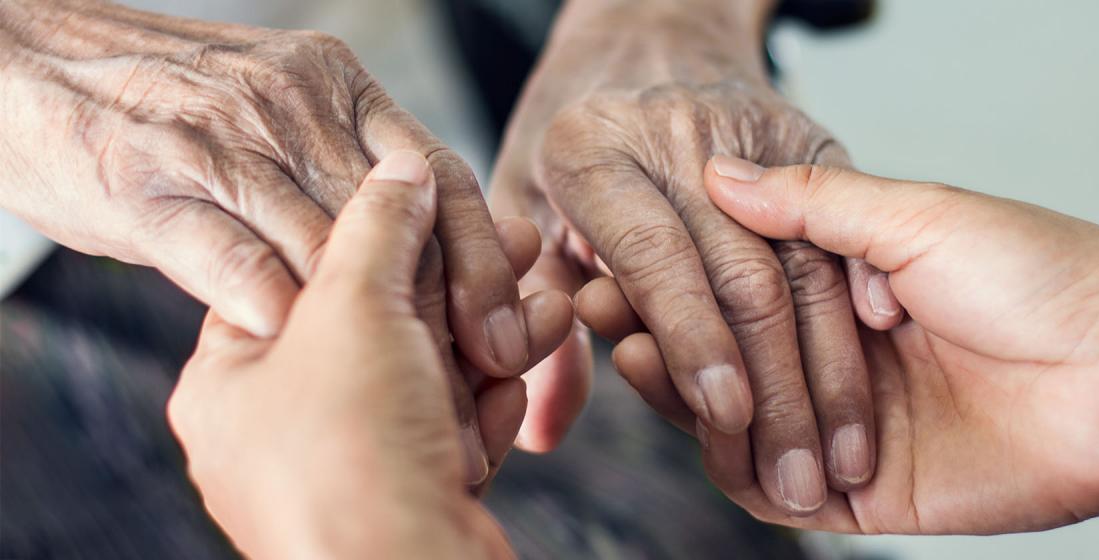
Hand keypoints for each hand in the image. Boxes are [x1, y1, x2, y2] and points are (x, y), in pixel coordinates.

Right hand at [0, 1, 532, 381]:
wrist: (30, 64)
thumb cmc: (172, 108)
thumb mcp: (279, 113)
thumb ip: (345, 175)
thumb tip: (423, 259)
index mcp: (338, 86)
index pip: (440, 175)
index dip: (483, 258)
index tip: (510, 330)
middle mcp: (290, 105)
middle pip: (397, 220)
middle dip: (444, 303)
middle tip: (480, 371)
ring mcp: (219, 142)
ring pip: (323, 245)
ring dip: (368, 328)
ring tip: (404, 389)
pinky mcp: (149, 185)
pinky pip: (229, 258)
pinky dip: (273, 309)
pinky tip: (301, 353)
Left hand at [168, 152, 534, 558]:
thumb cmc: (351, 456)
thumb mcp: (355, 307)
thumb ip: (378, 225)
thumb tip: (399, 168)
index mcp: (230, 379)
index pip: (302, 276)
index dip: (378, 235)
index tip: (438, 205)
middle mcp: (280, 427)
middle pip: (379, 327)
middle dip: (456, 288)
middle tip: (513, 244)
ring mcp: (345, 469)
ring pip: (427, 377)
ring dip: (489, 340)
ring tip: (546, 307)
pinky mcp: (404, 499)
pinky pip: (449, 428)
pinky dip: (489, 405)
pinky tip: (522, 379)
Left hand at [490, 0, 897, 514]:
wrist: (642, 33)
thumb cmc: (569, 139)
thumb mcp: (520, 207)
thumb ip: (530, 311)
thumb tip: (540, 428)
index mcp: (594, 151)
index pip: (656, 259)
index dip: (693, 343)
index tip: (726, 419)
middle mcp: (676, 134)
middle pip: (742, 274)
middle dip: (776, 387)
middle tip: (797, 475)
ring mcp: (752, 132)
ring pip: (806, 264)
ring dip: (832, 371)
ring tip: (846, 455)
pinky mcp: (808, 137)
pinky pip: (846, 232)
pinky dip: (862, 312)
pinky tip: (878, 377)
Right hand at [605, 155, 1098, 533]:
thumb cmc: (1045, 279)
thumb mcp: (919, 216)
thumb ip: (812, 206)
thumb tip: (719, 174)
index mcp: (852, 292)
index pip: (738, 287)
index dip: (679, 272)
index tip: (619, 249)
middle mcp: (838, 360)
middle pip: (725, 357)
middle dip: (663, 330)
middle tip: (604, 301)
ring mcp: (843, 427)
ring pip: (735, 422)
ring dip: (679, 391)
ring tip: (636, 349)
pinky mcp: (857, 495)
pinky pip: (769, 486)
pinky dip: (726, 459)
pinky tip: (694, 416)